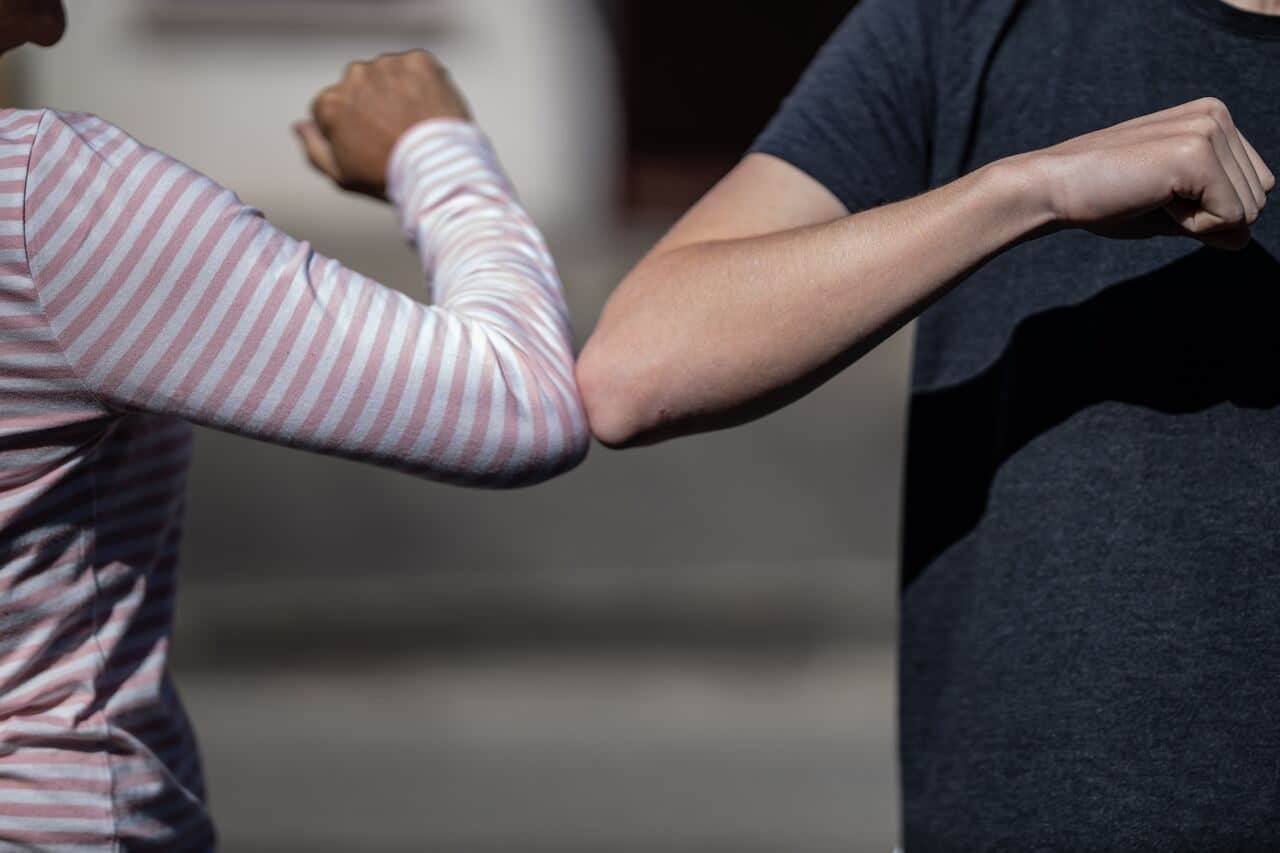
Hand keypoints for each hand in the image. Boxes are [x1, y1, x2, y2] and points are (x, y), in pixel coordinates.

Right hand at [295, 49, 471, 199]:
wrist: (438, 170)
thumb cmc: (389, 178)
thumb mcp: (342, 176)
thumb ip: (314, 149)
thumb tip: (300, 125)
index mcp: (330, 102)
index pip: (333, 106)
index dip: (354, 128)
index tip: (373, 145)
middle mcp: (354, 75)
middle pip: (361, 86)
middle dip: (375, 104)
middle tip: (399, 134)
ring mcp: (387, 65)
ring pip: (390, 74)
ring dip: (400, 92)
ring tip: (417, 124)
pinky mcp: (419, 61)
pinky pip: (418, 68)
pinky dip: (425, 83)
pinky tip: (432, 110)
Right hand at [1017, 97, 1274, 249]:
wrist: (1052, 188)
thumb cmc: (1101, 198)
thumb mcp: (1169, 208)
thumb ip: (1212, 217)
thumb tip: (1245, 240)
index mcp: (1211, 119)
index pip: (1254, 187)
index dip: (1209, 210)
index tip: (1158, 195)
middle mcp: (1216, 116)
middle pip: (1258, 197)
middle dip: (1209, 217)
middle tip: (1152, 199)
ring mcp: (1208, 130)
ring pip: (1249, 209)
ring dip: (1198, 221)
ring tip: (1150, 197)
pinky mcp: (1197, 154)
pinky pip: (1230, 217)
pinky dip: (1192, 226)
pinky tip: (1152, 200)